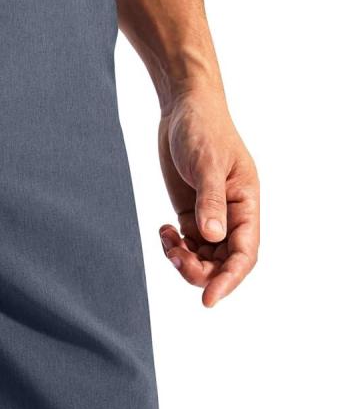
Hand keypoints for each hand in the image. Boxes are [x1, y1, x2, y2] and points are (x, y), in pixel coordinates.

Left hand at [157, 86, 259, 306]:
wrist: (185, 109)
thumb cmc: (203, 130)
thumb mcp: (207, 165)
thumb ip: (210, 201)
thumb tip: (213, 238)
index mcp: (247, 204)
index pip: (244, 254)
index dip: (229, 280)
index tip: (207, 300)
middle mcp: (232, 214)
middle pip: (223, 262)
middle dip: (199, 271)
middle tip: (173, 256)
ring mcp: (211, 214)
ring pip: (204, 256)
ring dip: (184, 259)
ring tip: (166, 242)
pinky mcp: (191, 211)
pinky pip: (187, 243)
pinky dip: (174, 246)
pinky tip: (162, 232)